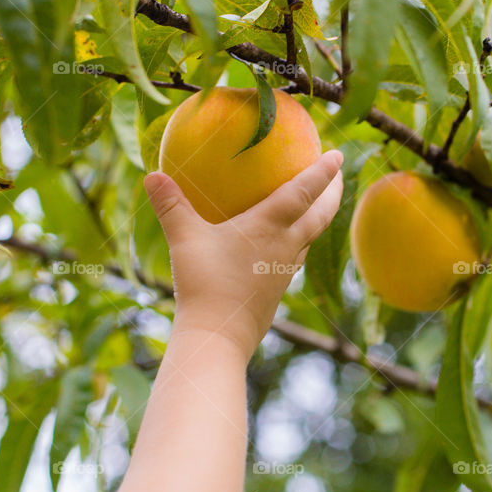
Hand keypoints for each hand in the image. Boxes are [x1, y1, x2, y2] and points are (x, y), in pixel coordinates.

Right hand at [144, 150, 344, 357]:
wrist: (220, 336)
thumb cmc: (204, 284)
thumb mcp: (184, 240)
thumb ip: (171, 206)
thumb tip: (151, 175)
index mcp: (270, 227)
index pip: (305, 191)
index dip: (323, 172)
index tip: (337, 154)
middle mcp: (286, 246)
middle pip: (322, 216)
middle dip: (334, 193)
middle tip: (340, 176)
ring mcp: (284, 271)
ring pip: (311, 238)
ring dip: (319, 218)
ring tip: (317, 207)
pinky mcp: (277, 290)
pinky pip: (294, 258)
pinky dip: (298, 243)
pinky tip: (282, 246)